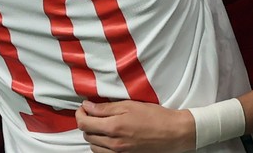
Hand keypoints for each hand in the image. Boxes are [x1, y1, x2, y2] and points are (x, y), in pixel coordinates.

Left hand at [76, 100, 194, 152]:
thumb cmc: (153, 116)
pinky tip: (108, 135)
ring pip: (93, 146)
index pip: (84, 123)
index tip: (83, 106)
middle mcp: (113, 144)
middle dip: (86, 122)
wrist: (172, 133)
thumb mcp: (129, 105)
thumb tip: (87, 106)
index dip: (80, 113)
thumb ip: (106, 107)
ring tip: (100, 123)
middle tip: (92, 112)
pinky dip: (101, 144)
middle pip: (87, 135)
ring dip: (92, 134)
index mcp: (113, 128)